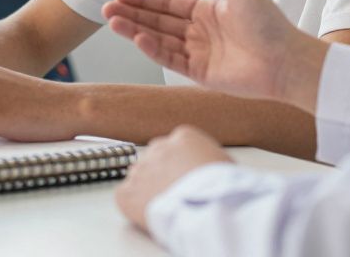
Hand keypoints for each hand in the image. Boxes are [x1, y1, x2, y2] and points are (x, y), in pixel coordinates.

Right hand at [101, 0, 327, 110]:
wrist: (286, 59)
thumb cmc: (269, 23)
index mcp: (207, 10)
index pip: (168, 4)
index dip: (144, 0)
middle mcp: (200, 31)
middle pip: (158, 22)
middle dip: (132, 15)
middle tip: (108, 9)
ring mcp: (199, 52)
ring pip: (159, 40)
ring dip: (136, 31)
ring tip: (114, 22)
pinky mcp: (201, 73)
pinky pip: (171, 59)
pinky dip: (153, 50)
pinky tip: (138, 38)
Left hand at [116, 125, 231, 231]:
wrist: (208, 211)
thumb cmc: (223, 190)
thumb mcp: (225, 163)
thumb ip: (207, 157)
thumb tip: (206, 165)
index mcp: (183, 137)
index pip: (175, 144)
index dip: (179, 163)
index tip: (185, 176)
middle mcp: (158, 148)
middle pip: (154, 157)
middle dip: (161, 172)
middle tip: (174, 191)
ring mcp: (140, 170)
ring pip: (139, 175)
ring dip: (147, 188)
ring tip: (166, 205)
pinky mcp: (126, 193)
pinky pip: (124, 195)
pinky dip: (133, 205)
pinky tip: (149, 212)